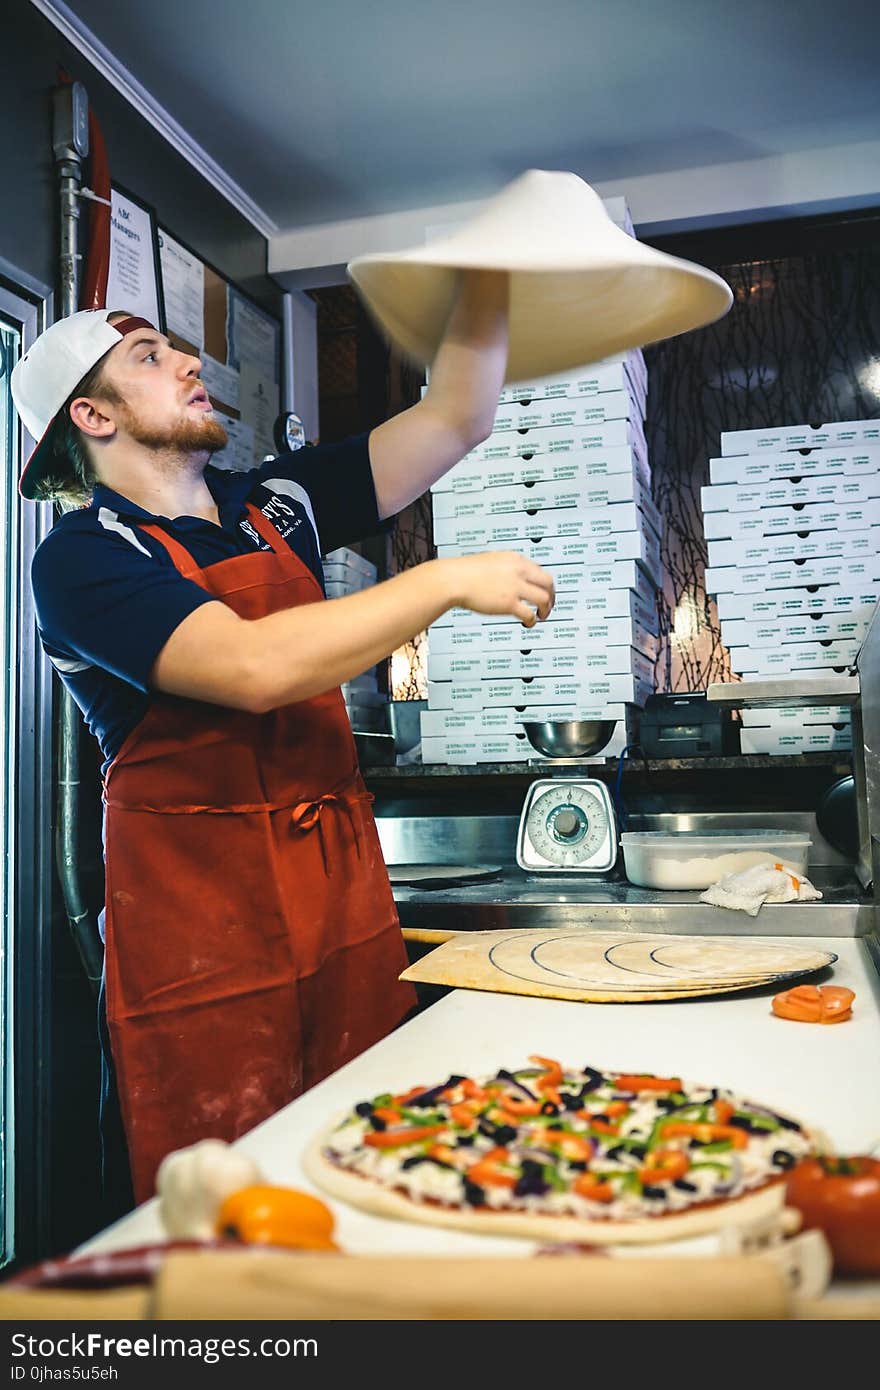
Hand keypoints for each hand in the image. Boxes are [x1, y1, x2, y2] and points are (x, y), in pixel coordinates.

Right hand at [440, 551, 555, 626]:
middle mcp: (518, 571)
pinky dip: (533, 620)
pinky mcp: (509, 603)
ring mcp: (515, 587)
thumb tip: (507, 578)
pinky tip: (528, 623)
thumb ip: (503, 568)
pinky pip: (529, 613)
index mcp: (514, 559)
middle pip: (548, 582)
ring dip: (546, 609)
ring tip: (542, 616)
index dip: (543, 583)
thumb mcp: (489, 562)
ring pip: (544, 598)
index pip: (539, 570)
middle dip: (552, 595)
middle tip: (549, 605)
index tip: (542, 590)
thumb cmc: (464, 572)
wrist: (453, 579)